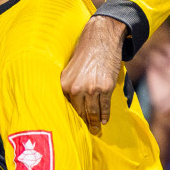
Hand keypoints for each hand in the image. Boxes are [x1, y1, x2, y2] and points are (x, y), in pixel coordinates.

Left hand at [60, 14, 126, 135]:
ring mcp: (91, 88)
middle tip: (89, 132)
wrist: (101, 37)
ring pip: (92, 111)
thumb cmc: (85, 52)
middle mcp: (76, 88)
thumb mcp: (71, 69)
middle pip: (80, 112)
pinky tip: (104, 120)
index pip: (68, 107)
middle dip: (84, 123)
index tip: (74, 128)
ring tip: (96, 129)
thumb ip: (70, 85)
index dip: (73, 118)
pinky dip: (105, 115)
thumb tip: (72, 104)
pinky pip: (105, 106)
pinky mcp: (105, 87)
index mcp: (64, 84)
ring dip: (95, 122)